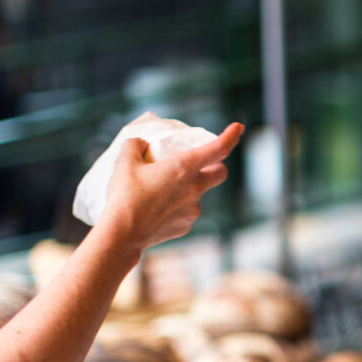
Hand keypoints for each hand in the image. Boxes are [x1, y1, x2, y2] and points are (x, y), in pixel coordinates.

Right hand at [99, 122, 243, 251]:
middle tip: (201, 163)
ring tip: (161, 191)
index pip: (219, 148)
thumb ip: (135, 145)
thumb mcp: (124, 162)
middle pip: (220, 173)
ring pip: (199, 194)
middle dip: (215, 165)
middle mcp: (195, 188)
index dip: (231, 136)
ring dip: (189, 189)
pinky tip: (158, 209)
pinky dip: (177, 207)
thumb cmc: (124, 196)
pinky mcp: (186, 225)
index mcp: (184, 167)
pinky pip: (187, 211)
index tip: (238, 127)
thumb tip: (141, 143)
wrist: (123, 234)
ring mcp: (193, 209)